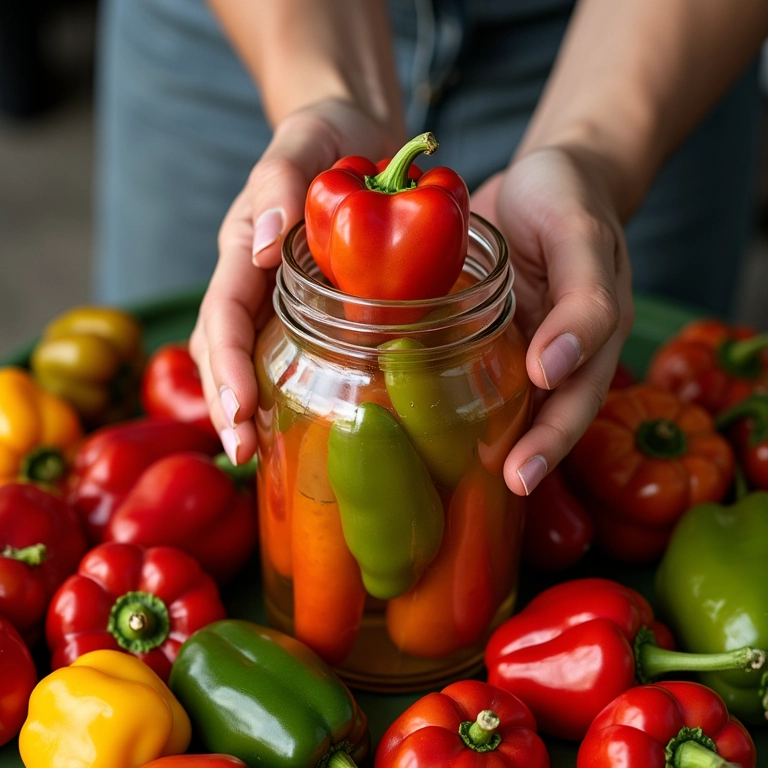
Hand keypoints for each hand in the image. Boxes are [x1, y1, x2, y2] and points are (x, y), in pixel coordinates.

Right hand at [189, 99, 402, 463]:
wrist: (353, 133)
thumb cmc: (327, 136)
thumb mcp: (305, 144)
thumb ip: (280, 185)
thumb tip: (261, 245)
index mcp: (243, 247)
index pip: (225, 315)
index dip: (228, 366)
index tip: (240, 412)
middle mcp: (251, 278)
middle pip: (224, 348)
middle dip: (228, 403)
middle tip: (244, 454)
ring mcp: (275, 294)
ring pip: (247, 356)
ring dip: (247, 405)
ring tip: (259, 452)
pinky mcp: (304, 303)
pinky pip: (284, 348)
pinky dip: (281, 384)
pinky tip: (294, 416)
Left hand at [471, 146, 633, 495]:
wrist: (544, 177)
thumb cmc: (566, 197)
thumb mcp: (578, 235)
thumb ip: (581, 297)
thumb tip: (551, 366)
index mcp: (596, 330)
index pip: (580, 395)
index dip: (553, 434)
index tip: (519, 466)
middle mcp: (567, 348)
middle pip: (556, 412)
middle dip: (533, 454)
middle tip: (505, 489)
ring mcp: (532, 343)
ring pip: (523, 403)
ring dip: (502, 442)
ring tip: (469, 482)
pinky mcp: (499, 333)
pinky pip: (488, 375)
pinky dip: (468, 403)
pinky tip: (438, 428)